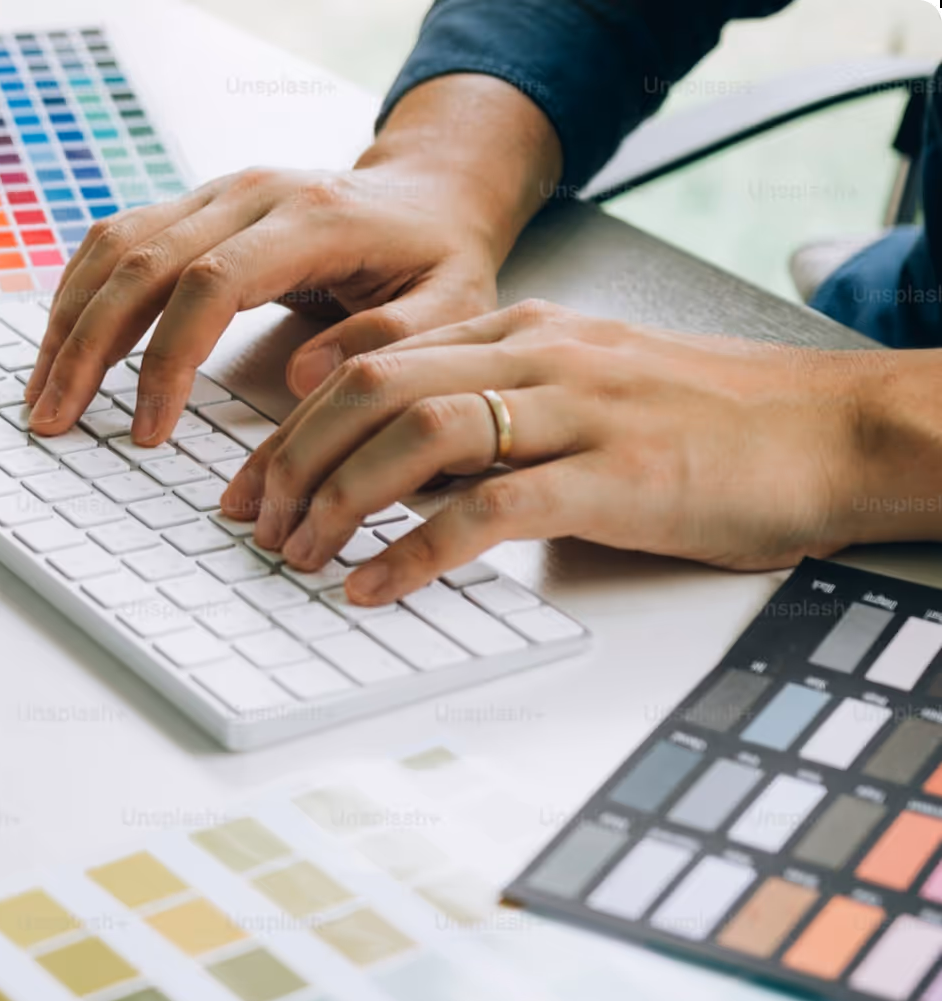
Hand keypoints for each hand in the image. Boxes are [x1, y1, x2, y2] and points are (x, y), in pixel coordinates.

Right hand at [26, 165, 499, 442]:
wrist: (431, 196)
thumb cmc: (441, 259)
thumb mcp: (450, 308)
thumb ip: (387, 342)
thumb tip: (302, 381)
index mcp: (314, 220)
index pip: (212, 283)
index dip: (169, 358)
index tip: (148, 428)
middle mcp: (255, 194)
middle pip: (144, 262)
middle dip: (90, 346)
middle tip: (57, 419)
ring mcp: (223, 193)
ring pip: (119, 244)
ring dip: (72, 318)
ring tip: (45, 391)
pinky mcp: (205, 205)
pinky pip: (124, 237)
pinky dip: (86, 290)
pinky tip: (69, 339)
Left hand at [220, 299, 873, 604]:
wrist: (829, 432)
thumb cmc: (710, 423)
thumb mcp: (588, 396)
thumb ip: (503, 417)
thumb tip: (413, 475)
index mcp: (524, 332)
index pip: (374, 359)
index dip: (295, 421)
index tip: (255, 477)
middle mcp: (537, 356)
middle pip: (371, 387)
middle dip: (292, 458)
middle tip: (253, 522)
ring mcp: (574, 411)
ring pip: (414, 435)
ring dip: (337, 499)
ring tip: (299, 555)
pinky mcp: (611, 476)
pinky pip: (486, 509)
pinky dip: (414, 551)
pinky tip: (374, 586)